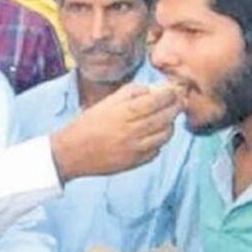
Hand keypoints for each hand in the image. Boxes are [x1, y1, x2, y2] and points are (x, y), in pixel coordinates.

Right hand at [49, 83, 180, 180]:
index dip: (169, 95)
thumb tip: (152, 89)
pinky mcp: (135, 162)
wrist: (72, 152)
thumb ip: (130, 93)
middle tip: (179, 102)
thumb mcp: (106, 102)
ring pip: (164, 136)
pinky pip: (156, 150)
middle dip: (175, 108)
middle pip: (164, 118)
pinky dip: (159, 141)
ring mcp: (135, 149)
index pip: (156, 101)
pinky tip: (154, 135)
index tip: (174, 91)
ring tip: (167, 119)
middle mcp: (132, 131)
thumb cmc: (88, 123)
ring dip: (170, 125)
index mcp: (124, 113)